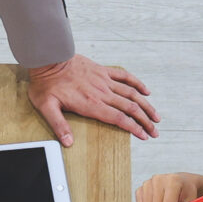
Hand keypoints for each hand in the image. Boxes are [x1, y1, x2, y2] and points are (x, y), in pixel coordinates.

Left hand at [25, 54, 157, 146]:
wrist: (50, 58)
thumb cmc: (46, 84)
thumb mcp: (47, 107)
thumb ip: (59, 125)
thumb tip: (68, 143)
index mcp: (91, 104)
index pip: (119, 119)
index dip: (134, 128)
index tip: (144, 136)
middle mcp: (101, 93)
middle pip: (130, 108)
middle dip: (145, 121)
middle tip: (155, 131)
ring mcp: (104, 81)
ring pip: (131, 94)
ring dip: (146, 105)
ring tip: (156, 116)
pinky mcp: (103, 71)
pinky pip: (124, 76)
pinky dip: (137, 83)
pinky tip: (146, 91)